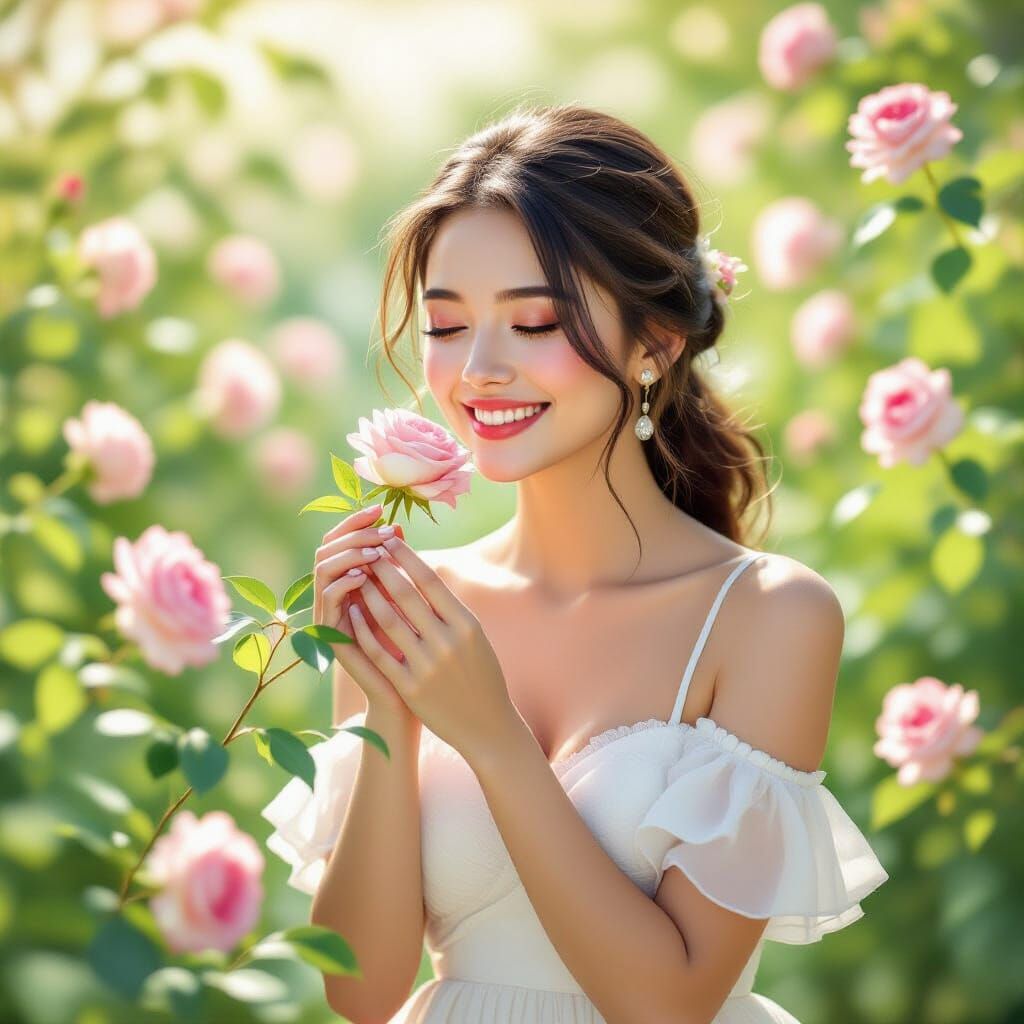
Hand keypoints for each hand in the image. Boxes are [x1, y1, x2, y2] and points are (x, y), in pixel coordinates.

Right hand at [313, 505, 417, 718]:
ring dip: (349, 554)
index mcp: (349, 584)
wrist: (408, 696)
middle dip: (354, 533)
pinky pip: (328, 601)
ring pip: (322, 569)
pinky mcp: (331, 635)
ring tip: (376, 550)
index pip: (341, 540)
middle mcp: (334, 597)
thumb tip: (398, 528)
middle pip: (326, 548)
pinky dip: (343, 583)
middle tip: (382, 530)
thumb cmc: (412, 648)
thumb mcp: (406, 601)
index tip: (380, 509)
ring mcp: (329, 615)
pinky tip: (365, 575)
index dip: (356, 522)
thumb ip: (396, 567)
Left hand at [344, 532, 517, 762]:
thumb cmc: (482, 677)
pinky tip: (352, 614)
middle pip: (406, 595)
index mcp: (467, 624)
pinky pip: (380, 652)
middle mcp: (448, 641)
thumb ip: (451, 611)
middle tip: (365, 551)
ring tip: (356, 579)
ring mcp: (428, 665)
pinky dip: (364, 630)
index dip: (406, 557)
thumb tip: (423, 576)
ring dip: (368, 595)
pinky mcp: (410, 687)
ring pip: (388, 620)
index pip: (430, 581)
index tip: (389, 539)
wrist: (488, 727)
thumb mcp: (476, 639)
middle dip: (382, 569)